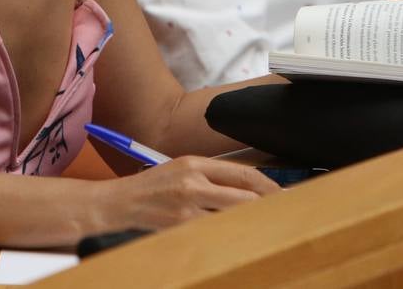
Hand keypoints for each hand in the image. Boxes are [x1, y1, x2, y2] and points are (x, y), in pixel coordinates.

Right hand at [96, 157, 278, 231]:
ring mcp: (187, 206)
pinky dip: (232, 236)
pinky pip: (216, 232)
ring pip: (235, 215)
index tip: (285, 195)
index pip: (244, 172)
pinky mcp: (180, 226)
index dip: (269, 186)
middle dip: (270, 206)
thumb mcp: (179, 171)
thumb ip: (211, 178)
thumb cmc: (150, 189)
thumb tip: (249, 190)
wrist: (116, 204)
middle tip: (287, 215)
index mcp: (194, 163)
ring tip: (270, 228)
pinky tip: (241, 240)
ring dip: (254, 222)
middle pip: (246, 194)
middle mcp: (193, 181)